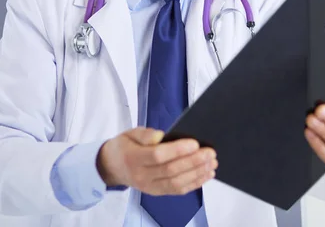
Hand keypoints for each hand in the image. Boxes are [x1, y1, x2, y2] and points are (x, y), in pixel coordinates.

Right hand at [96, 127, 217, 194]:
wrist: (111, 166)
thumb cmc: (124, 146)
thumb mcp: (129, 133)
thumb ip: (145, 134)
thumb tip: (162, 136)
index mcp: (133, 158)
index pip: (158, 156)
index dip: (177, 150)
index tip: (195, 143)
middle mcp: (141, 175)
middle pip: (171, 170)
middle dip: (193, 162)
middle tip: (210, 153)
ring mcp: (149, 187)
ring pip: (176, 183)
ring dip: (197, 174)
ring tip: (212, 164)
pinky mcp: (156, 192)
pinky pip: (177, 190)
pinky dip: (194, 183)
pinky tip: (206, 175)